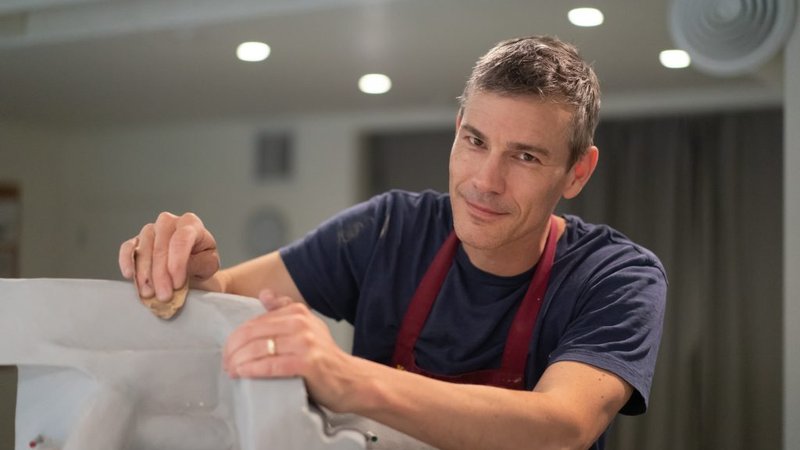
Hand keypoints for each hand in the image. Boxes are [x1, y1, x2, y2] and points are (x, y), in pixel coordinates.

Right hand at [118, 212, 219, 300]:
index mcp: (191, 224)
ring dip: (145, 274)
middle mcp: (169, 223)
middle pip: (161, 246)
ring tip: (150, 293)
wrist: (193, 270)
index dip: (178, 262)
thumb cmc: (201, 264)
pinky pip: (127, 248)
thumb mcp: (209, 265)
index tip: (177, 283)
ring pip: (144, 248)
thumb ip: (199, 263)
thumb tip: (184, 267)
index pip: (182, 238)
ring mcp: (151, 230)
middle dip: (161, 274)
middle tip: (164, 295)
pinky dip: (127, 262)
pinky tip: (130, 275)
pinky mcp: (136, 240)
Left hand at [222, 290, 355, 410]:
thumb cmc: (323, 356)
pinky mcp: (307, 363)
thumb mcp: (306, 326)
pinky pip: (271, 365)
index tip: (228, 352)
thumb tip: (264, 293)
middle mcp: (301, 323)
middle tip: (225, 363)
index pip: (255, 321)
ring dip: (238, 361)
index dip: (236, 337)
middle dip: (233, 349)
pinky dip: (252, 369)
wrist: (350, 379)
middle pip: (253, 333)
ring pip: (259, 348)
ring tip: (231, 371)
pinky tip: (242, 373)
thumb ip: (284, 310)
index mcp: (297, 311)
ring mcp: (305, 343)